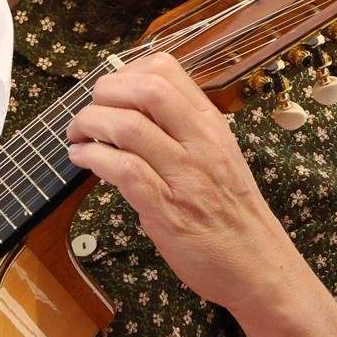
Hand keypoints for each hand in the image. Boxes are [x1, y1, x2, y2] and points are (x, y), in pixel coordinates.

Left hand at [65, 52, 292, 316]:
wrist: (258, 265)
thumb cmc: (232, 213)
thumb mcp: (217, 155)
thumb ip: (180, 131)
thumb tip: (127, 112)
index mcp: (210, 125)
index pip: (167, 70)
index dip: (125, 72)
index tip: (109, 92)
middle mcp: (200, 143)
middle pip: (146, 89)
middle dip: (104, 93)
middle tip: (89, 113)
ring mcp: (185, 175)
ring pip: (128, 126)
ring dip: (89, 124)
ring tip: (77, 136)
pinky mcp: (168, 210)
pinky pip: (123, 169)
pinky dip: (93, 157)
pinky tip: (82, 159)